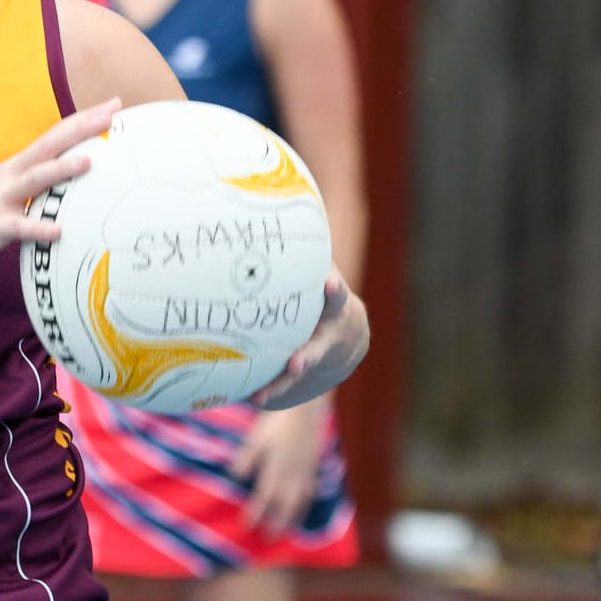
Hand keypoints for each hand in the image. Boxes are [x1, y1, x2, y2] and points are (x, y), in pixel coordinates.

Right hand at [0, 98, 119, 271]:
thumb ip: (26, 187)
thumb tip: (59, 186)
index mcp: (11, 168)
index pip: (52, 136)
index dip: (82, 120)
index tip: (113, 106)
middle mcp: (6, 177)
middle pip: (48, 145)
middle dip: (81, 128)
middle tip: (112, 113)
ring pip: (32, 180)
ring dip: (59, 169)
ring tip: (88, 161)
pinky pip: (17, 228)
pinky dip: (37, 228)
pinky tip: (58, 231)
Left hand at [228, 402, 325, 531]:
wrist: (304, 409)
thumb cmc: (276, 422)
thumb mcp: (255, 438)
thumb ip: (246, 459)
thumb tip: (235, 478)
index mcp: (276, 470)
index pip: (263, 498)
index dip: (254, 514)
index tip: (245, 527)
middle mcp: (292, 476)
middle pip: (283, 506)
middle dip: (275, 524)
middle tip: (267, 539)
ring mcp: (305, 473)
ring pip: (299, 502)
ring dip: (291, 519)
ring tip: (286, 531)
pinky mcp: (313, 467)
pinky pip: (310, 492)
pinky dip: (305, 504)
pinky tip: (301, 508)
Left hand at [249, 271, 368, 410]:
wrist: (349, 343)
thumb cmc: (322, 299)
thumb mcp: (320, 278)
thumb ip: (305, 258)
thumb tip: (271, 203)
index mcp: (334, 307)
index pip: (336, 297)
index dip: (333, 291)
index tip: (328, 284)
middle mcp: (330, 336)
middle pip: (321, 347)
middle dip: (309, 355)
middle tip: (296, 362)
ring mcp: (319, 359)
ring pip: (302, 375)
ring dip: (284, 384)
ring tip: (263, 395)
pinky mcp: (306, 376)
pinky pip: (289, 388)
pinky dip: (272, 391)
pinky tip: (252, 396)